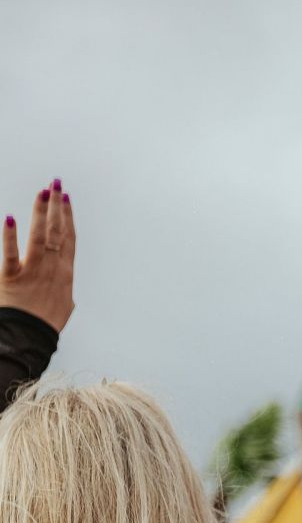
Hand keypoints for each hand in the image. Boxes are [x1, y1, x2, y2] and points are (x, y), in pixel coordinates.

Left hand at [0, 179, 74, 331]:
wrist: (30, 338)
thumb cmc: (46, 325)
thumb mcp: (64, 306)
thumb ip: (64, 290)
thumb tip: (67, 289)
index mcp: (65, 272)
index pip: (68, 238)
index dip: (68, 216)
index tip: (66, 198)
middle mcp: (52, 268)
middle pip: (56, 231)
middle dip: (56, 206)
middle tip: (55, 184)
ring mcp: (33, 271)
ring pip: (39, 236)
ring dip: (41, 213)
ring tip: (42, 192)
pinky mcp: (12, 278)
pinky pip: (11, 254)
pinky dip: (11, 237)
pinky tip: (11, 219)